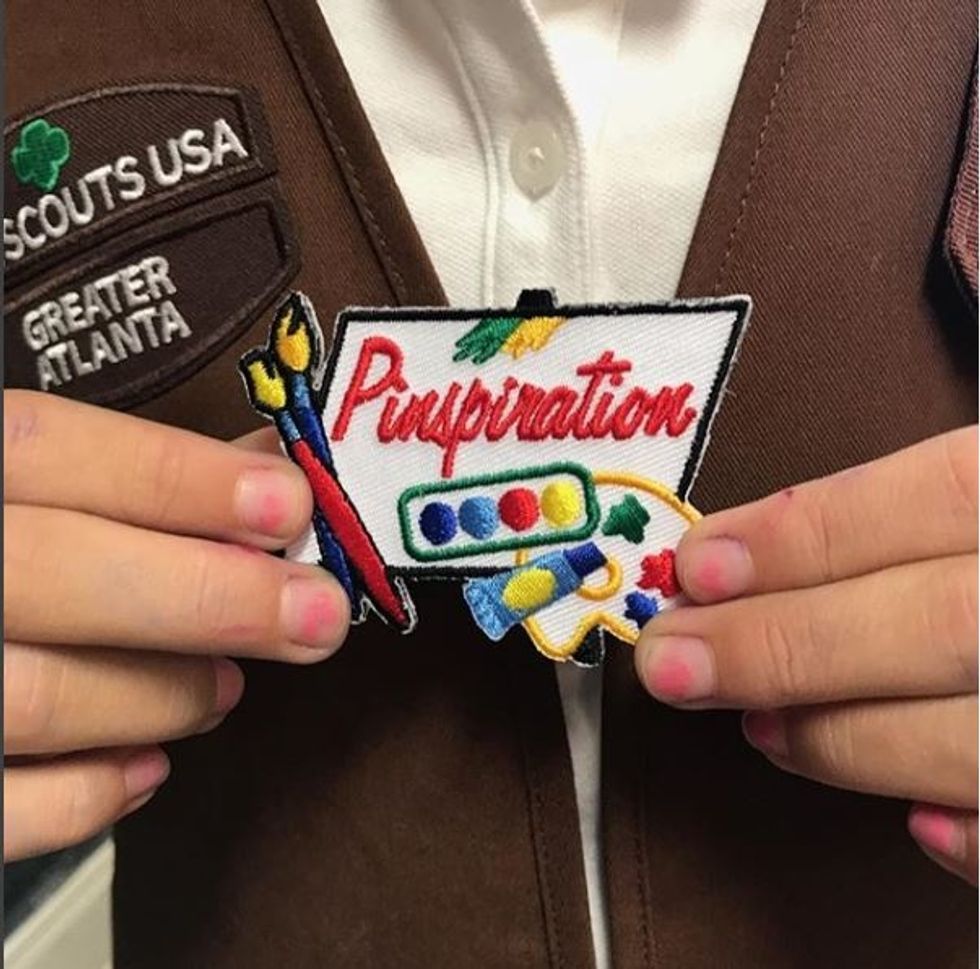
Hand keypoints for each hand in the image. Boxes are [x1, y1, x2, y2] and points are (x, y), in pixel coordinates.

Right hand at [4, 391, 349, 859]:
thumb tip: (276, 474)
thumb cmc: (0, 549)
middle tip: (313, 615)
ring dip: (168, 696)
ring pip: (43, 698)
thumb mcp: (33, 488)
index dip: (182, 478)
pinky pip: (2, 808)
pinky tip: (147, 765)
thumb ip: (138, 479)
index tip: (289, 505)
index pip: (49, 448)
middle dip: (214, 597)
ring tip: (225, 688)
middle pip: (60, 572)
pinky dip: (91, 794)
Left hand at [634, 427, 977, 883]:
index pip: (937, 496)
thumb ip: (950, 498)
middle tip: (674, 663)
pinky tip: (916, 827)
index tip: (697, 563)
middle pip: (944, 622)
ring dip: (855, 740)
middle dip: (791, 646)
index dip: (808, 534)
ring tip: (760, 728)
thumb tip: (793, 516)